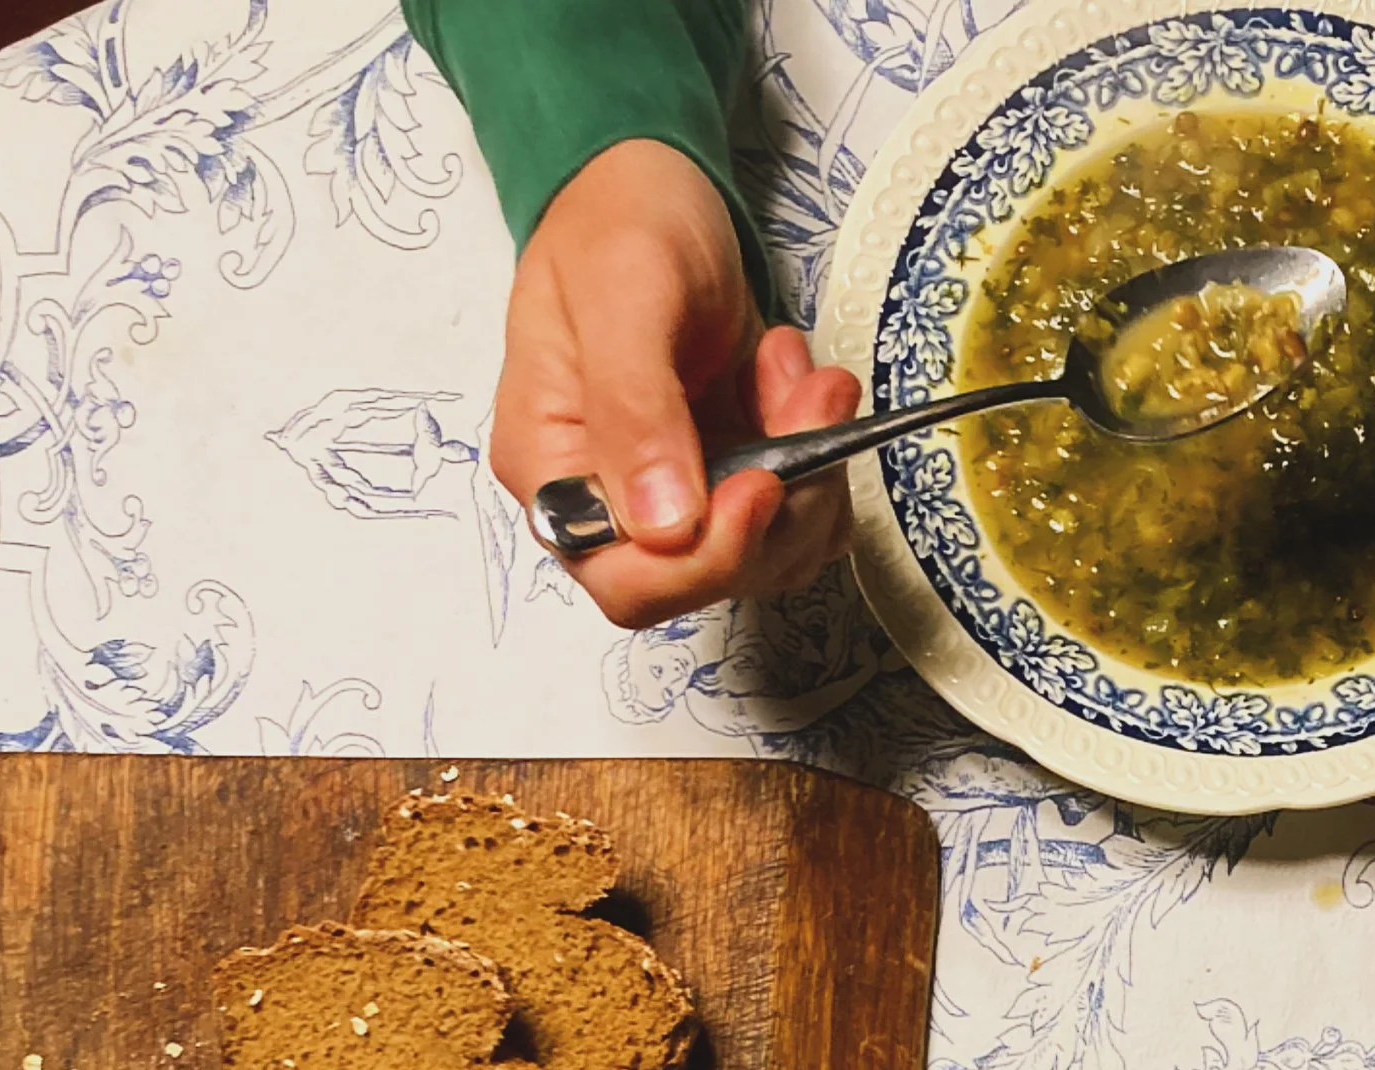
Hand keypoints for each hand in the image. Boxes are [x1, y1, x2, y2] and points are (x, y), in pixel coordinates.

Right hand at [489, 139, 859, 629]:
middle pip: (710, 577)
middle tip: (810, 400)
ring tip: (800, 371)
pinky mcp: (731, 477)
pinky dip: (820, 456)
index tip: (762, 485)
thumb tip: (662, 525)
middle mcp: (611, 502)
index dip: (706, 558)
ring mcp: (676, 496)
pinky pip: (798, 515)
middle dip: (780, 505)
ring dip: (811, 470)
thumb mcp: (621, 296)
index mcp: (554, 470)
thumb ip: (635, 411)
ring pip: (769, 551)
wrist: (646, 183)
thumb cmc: (615, 223)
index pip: (627, 581)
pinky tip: (795, 383)